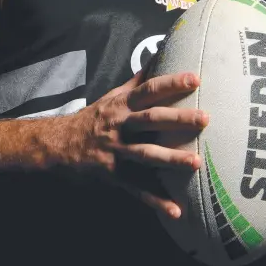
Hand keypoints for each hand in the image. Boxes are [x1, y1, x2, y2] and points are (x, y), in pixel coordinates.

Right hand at [66, 71, 208, 218]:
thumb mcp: (113, 96)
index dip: (171, 83)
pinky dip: (156, 201)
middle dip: (178, 119)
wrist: (60, 144)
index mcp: (122, 105)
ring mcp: (117, 151)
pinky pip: (137, 189)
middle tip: (205, 118)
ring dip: (171, 159)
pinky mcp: (114, 174)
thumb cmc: (95, 117)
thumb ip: (137, 81)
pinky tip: (176, 210)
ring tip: (197, 162)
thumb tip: (158, 56)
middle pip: (151, 120)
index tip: (195, 79)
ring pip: (146, 154)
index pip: (149, 90)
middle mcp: (120, 125)